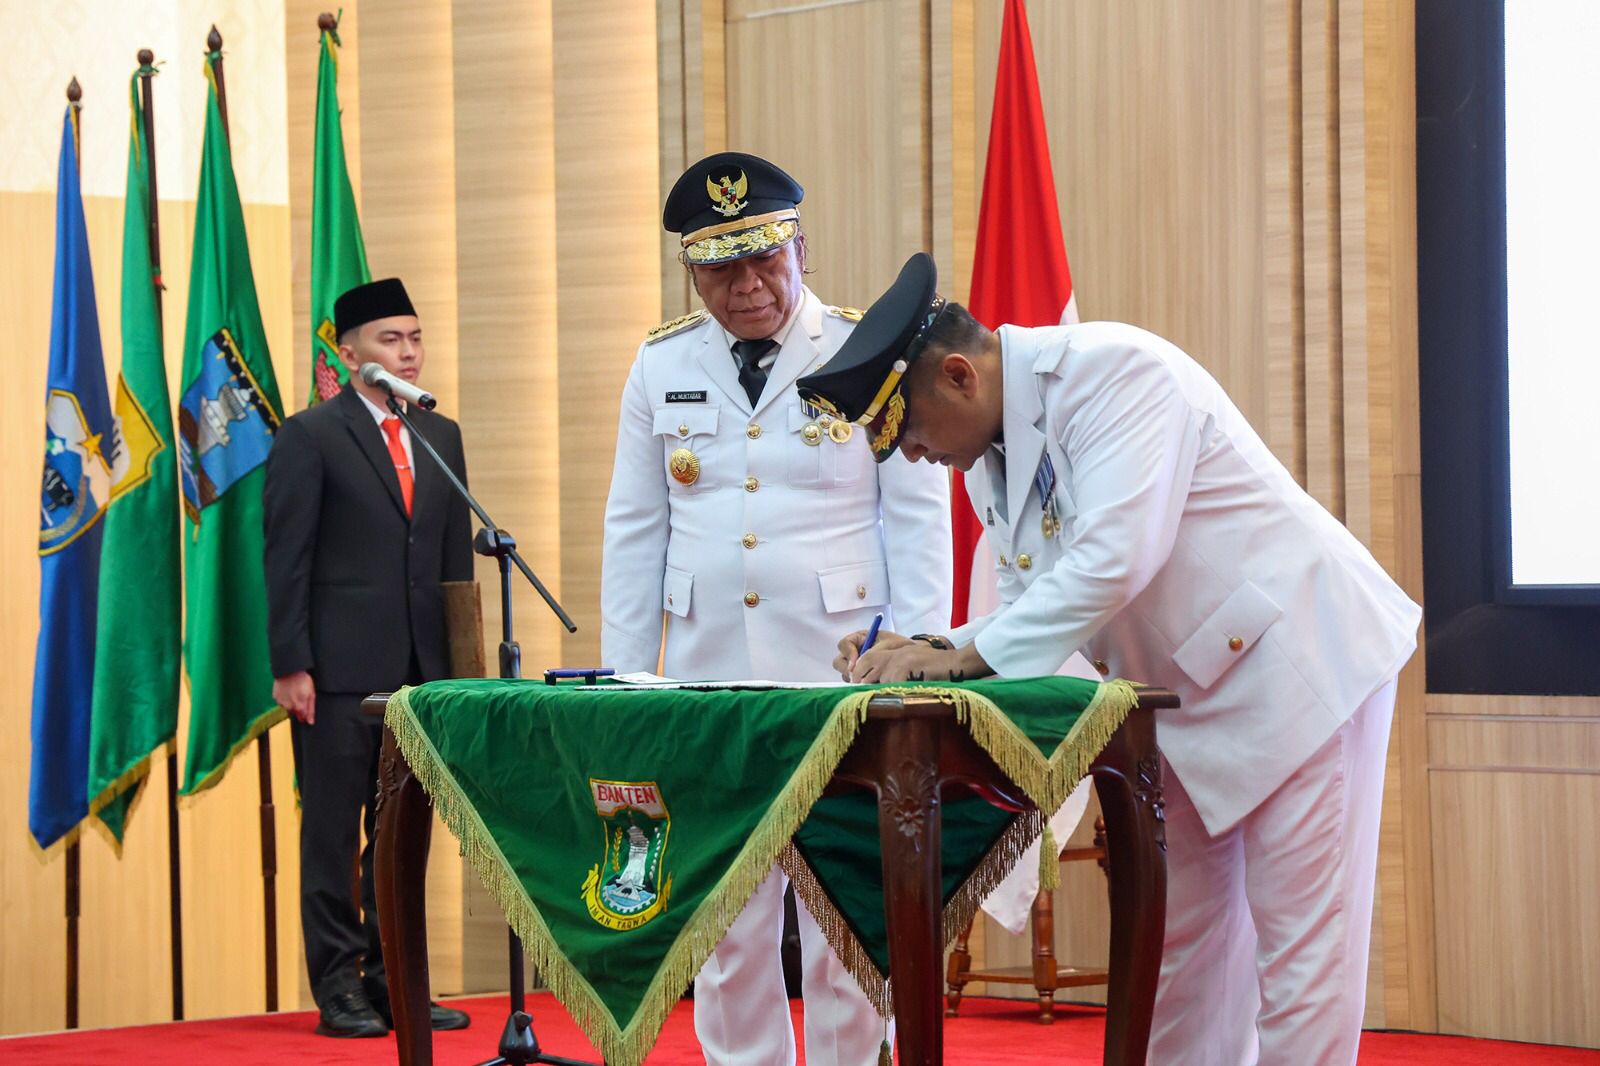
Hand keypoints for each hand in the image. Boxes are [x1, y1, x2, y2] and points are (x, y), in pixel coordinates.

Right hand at [273, 671, 316, 724]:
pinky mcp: (275, 697)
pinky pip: (281, 701)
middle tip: (301, 697)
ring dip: (291, 703)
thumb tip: (310, 722)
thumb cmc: (303, 681)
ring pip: (287, 707)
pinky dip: (284, 698)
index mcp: (299, 707)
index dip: (305, 715)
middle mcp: (289, 707)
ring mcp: (281, 702)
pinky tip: (288, 690)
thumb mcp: (311, 694)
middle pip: (295, 713)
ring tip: (294, 692)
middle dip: (298, 708)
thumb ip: (311, 710)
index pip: (302, 718)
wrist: (290, 670)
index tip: (306, 710)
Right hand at [833, 628, 912, 679]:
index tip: (856, 662)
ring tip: (867, 680)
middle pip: (839, 661)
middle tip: (858, 676)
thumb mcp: (888, 644)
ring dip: (852, 678)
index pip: (844, 644)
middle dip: (847, 669)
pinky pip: (852, 682)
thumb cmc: (899, 645)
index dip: (848, 653)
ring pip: (844, 673)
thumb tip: (857, 665)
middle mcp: (854, 651)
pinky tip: (870, 684)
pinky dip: (858, 684)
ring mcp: (856, 665)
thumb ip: (872, 653)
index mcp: (859, 638)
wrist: (911, 655)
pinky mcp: (860, 676)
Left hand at [850, 641, 992, 683]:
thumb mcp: (914, 668)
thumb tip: (877, 689)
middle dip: (866, 682)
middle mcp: (897, 652)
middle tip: (864, 696)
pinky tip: (901, 696)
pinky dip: (896, 691)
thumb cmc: (939, 671)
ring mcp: (903, 657)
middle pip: (870, 665)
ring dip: (884, 690)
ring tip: (887, 699)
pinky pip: (895, 682)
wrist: (958, 664)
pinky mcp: (909, 664)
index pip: (868, 656)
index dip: (859, 670)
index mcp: (896, 651)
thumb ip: (896, 673)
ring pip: (882, 678)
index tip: (856, 685)